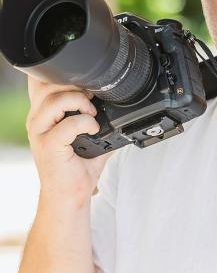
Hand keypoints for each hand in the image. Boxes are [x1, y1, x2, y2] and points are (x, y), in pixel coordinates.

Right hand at [26, 76, 112, 207]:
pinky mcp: (48, 146)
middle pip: (48, 85)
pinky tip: (93, 129)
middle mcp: (38, 120)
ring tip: (92, 113)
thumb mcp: (90, 134)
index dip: (66, 77)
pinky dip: (85, 123)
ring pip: (54, 101)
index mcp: (44, 113)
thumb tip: (122, 104)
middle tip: (91, 97)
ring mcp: (40, 133)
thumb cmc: (78, 166)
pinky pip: (67, 125)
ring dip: (80, 102)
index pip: (44, 82)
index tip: (88, 86)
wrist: (70, 195)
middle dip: (75, 85)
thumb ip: (98, 116)